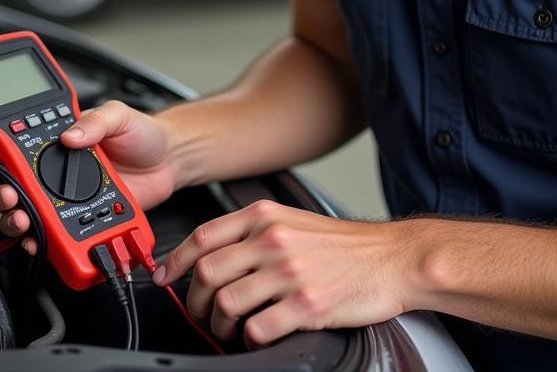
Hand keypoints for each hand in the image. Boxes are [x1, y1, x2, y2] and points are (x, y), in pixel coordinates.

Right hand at [0, 100, 177, 252]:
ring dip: (8, 212)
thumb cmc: (141, 134)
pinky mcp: (71, 217)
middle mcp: (47, 164)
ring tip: (20, 214)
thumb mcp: (119, 114)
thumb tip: (72, 134)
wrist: (169, 162)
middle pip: (0, 174)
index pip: (3, 130)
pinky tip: (36, 236)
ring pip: (15, 206)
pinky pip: (43, 231)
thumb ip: (96, 120)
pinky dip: (33, 237)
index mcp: (52, 134)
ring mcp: (57, 192)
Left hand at [153, 200, 416, 346]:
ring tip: (224, 330)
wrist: (391, 259)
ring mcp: (288, 272)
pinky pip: (258, 328)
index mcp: (264, 216)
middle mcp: (272, 239)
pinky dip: (247, 339)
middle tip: (198, 312)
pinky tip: (254, 338)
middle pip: (207, 271)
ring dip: (217, 324)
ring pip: (226, 302)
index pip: (203, 235)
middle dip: (194, 299)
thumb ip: (253, 231)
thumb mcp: (292, 220)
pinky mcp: (306, 304)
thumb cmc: (343, 245)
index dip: (175, 259)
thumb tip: (212, 253)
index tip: (164, 276)